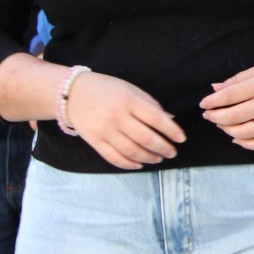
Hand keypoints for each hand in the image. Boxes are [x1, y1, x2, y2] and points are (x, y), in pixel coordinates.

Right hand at [64, 71, 185, 169]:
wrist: (72, 93)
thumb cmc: (107, 89)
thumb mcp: (131, 90)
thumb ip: (151, 105)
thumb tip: (170, 119)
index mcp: (129, 101)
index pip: (156, 119)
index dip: (171, 131)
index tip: (181, 138)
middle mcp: (117, 117)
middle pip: (146, 138)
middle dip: (163, 148)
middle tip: (173, 152)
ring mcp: (105, 131)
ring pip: (131, 151)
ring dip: (149, 157)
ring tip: (159, 158)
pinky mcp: (95, 142)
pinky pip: (114, 158)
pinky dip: (129, 164)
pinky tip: (140, 164)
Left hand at [201, 61, 253, 149]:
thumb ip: (237, 79)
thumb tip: (214, 89)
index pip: (229, 96)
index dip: (212, 101)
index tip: (204, 103)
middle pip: (233, 116)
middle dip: (215, 117)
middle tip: (208, 115)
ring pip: (243, 132)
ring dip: (227, 130)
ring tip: (221, 124)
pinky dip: (245, 144)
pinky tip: (236, 138)